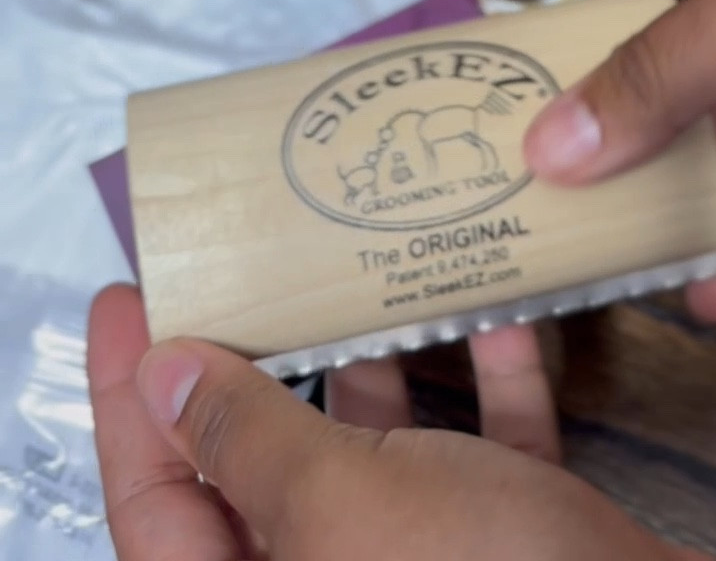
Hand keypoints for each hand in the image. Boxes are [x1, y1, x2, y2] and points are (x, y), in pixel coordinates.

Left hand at [88, 284, 692, 560]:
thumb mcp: (342, 506)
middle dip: (255, 359)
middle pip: (259, 468)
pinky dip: (487, 383)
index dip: (132, 398)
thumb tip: (166, 375)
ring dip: (379, 355)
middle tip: (246, 257)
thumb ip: (248, 440)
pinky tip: (501, 308)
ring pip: (375, 452)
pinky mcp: (512, 550)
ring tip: (368, 260)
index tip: (131, 292)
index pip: (155, 500)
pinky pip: (481, 454)